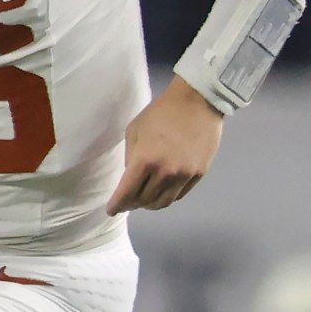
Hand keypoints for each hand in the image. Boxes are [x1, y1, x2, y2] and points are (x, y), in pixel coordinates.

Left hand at [110, 78, 224, 212]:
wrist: (197, 101)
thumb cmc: (161, 112)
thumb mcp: (134, 131)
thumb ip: (130, 158)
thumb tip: (130, 178)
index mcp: (145, 160)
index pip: (126, 193)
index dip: (117, 205)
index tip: (111, 210)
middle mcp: (165, 172)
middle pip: (144, 200)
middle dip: (132, 203)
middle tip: (127, 201)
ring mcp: (184, 175)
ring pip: (163, 202)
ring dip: (150, 204)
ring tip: (144, 200)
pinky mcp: (199, 174)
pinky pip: (179, 195)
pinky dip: (167, 197)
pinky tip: (161, 192)